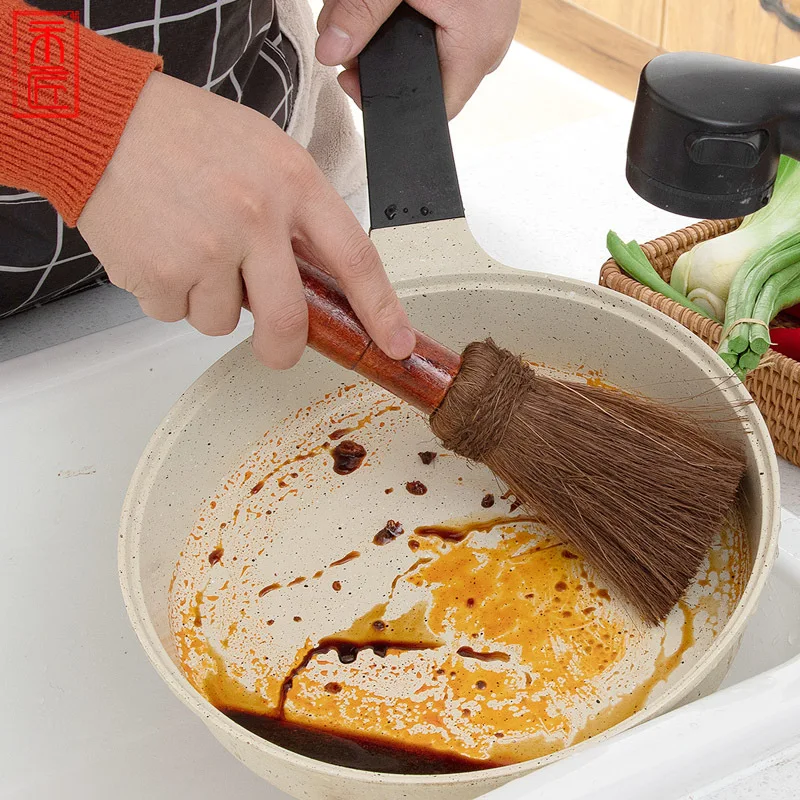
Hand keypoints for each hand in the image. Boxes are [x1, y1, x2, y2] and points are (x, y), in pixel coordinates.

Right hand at [77, 70, 415, 368]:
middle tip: (277, 348)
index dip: (380, 310)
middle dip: (284, 347)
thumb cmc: (185, 135)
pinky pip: (176, 315)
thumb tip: (324, 277)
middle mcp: (254, 218)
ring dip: (210, 302)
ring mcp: (206, 249)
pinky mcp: (160, 274)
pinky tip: (160, 250)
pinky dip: (170, 295)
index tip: (395, 343)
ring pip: (222, 322)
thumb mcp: (266, 154)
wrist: (100, 120)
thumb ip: (299, 214)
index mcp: (292, 183)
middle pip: (289, 319)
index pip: (355, 258)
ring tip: (188, 249)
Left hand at [315, 0, 520, 117]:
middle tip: (349, 27)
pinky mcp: (479, 8)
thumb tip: (331, 49)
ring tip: (370, 1)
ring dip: (386, 28)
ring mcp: (487, 26)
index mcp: (476, 49)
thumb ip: (360, 14)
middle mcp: (488, 45)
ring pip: (425, 49)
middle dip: (376, 54)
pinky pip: (439, 25)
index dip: (387, 102)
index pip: (432, 109)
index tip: (352, 78)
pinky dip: (406, 11)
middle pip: (421, 77)